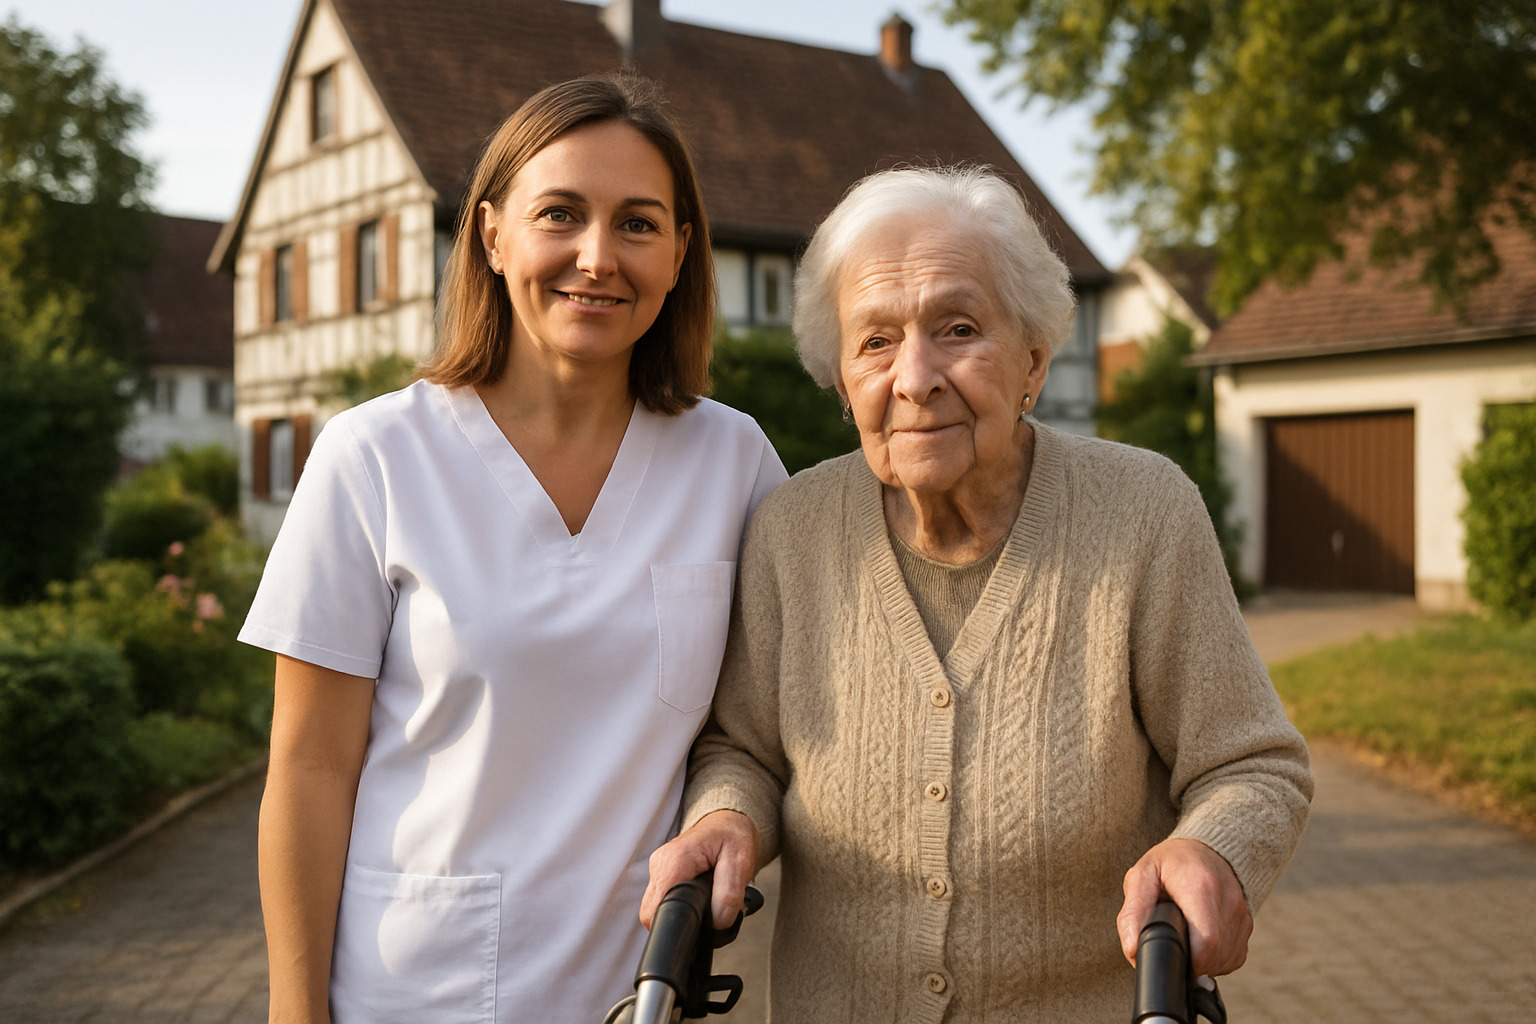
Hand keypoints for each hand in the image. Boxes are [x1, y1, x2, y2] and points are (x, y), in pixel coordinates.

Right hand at [642, 809, 758, 930]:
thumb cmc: (733, 837)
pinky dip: (679, 904)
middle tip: (707, 909)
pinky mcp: (661, 873)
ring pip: (657, 908)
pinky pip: (662, 899)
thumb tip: (717, 923)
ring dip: (680, 912)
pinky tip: (696, 895)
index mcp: (676, 861)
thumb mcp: (740, 863)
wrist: (727, 822)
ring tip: (704, 899)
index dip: (678, 923)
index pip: (658, 909)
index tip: (700, 922)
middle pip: (653, 912)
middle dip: (681, 920)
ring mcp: (657, 868)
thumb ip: (729, 895)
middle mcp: (660, 864)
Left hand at [1117, 837, 1252, 976]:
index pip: (1206, 942)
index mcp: (1201, 888)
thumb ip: (1132, 913)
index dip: (1185, 958)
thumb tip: (1133, 950)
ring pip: (1223, 960)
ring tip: (1185, 934)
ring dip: (1201, 960)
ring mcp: (1241, 916)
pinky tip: (1199, 938)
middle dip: (1188, 961)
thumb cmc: (1172, 862)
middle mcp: (1228, 903)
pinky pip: (1231, 956)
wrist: (1206, 848)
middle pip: (1214, 956)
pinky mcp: (1247, 926)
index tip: (1169, 953)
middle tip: (1173, 941)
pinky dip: (1214, 957)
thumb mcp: (1141, 876)